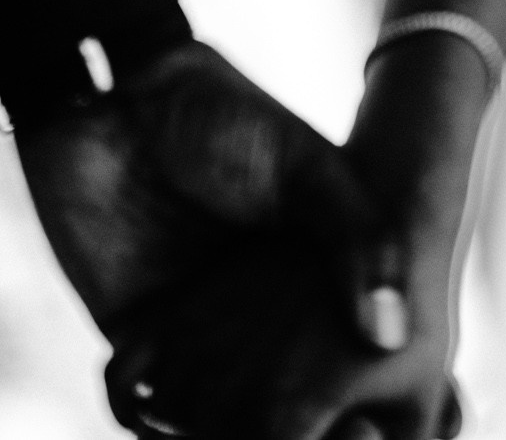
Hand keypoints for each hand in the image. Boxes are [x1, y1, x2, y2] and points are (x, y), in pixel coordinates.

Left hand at [103, 31, 489, 439]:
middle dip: (293, 432)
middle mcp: (259, 318)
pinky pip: (144, 414)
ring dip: (219, 434)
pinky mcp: (136, 343)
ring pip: (216, 424)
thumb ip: (357, 240)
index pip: (349, 362)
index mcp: (313, 278)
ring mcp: (198, 335)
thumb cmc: (219, 116)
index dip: (362, 401)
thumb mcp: (305, 166)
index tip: (369, 421)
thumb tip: (394, 337)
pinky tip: (159, 398)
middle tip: (312, 433)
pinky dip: (152, 423)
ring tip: (233, 428)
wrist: (111, 99)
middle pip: (284, 410)